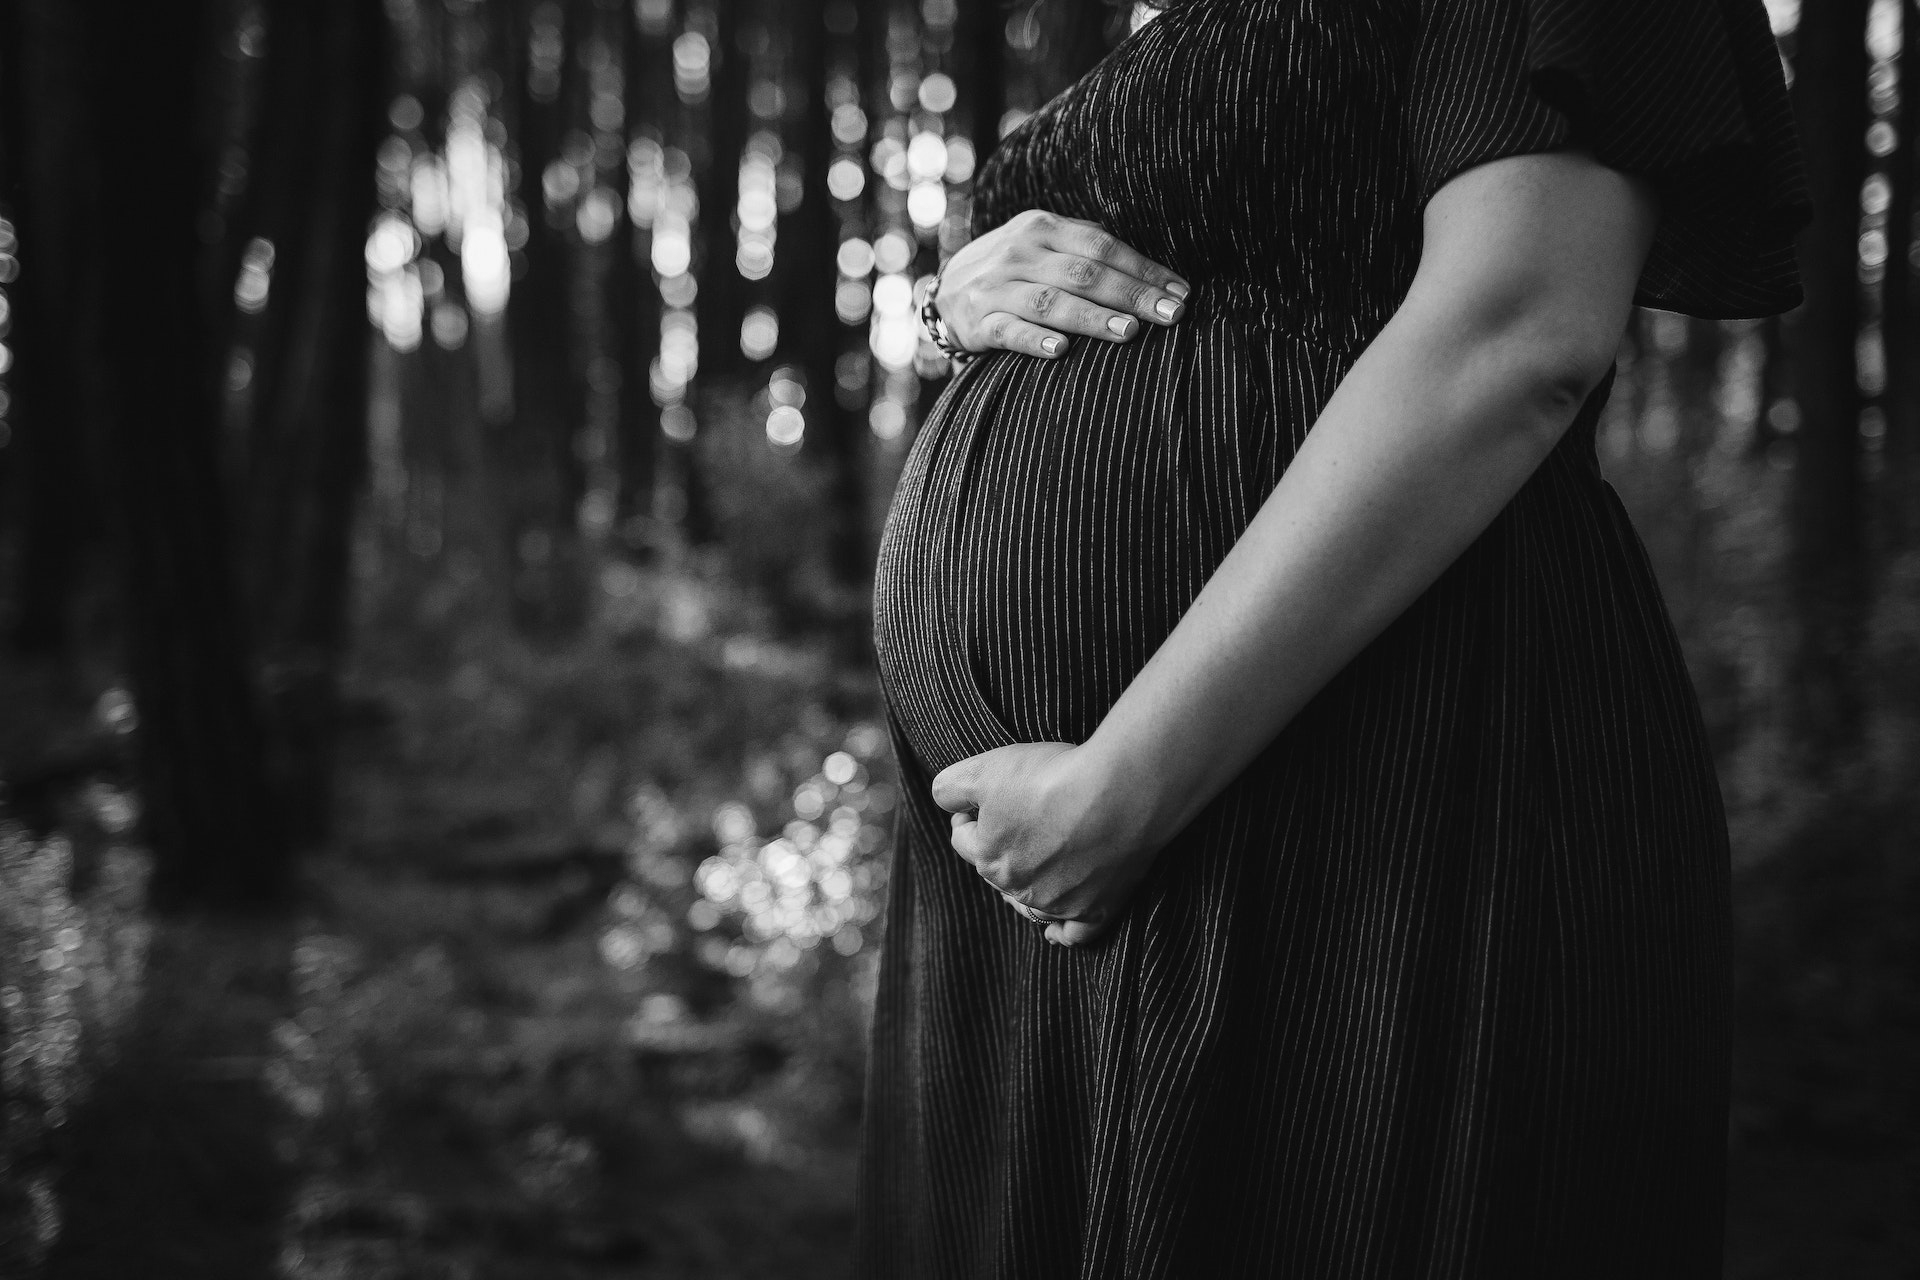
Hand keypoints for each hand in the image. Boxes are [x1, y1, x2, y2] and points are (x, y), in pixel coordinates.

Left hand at [929, 741, 1157, 946]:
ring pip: (1029, 905)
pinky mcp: (1098, 908)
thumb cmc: (1052, 777)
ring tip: (1031, 867)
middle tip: (1018, 820)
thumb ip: (950, 787)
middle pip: (997, 873)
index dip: (967, 816)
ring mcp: (1059, 903)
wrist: (1120, 792)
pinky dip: (1062, 931)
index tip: (980, 800)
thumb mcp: (984, 768)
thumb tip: (945, 801)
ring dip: (1024, 889)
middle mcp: (1019, 889)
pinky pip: (1074, 934)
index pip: (962, 840)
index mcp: (988, 858)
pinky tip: (1055, 931)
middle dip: (998, 849)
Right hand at [932, 210, 1190, 359]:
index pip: (1102, 246)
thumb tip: (1152, 274)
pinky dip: (1035, 340)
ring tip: (1130, 332)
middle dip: (1132, 294)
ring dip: (1093, 318)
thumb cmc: (1012, 272)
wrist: (943, 292)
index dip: (1144, 269)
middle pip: (1084, 273)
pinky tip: (1063, 350)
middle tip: (1171, 315)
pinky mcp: (977, 322)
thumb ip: (1084, 251)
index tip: (1180, 293)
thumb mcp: (1042, 246)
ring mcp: (995, 287)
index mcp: (1042, 227)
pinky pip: (1009, 332)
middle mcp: (1019, 253)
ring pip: (1051, 302)